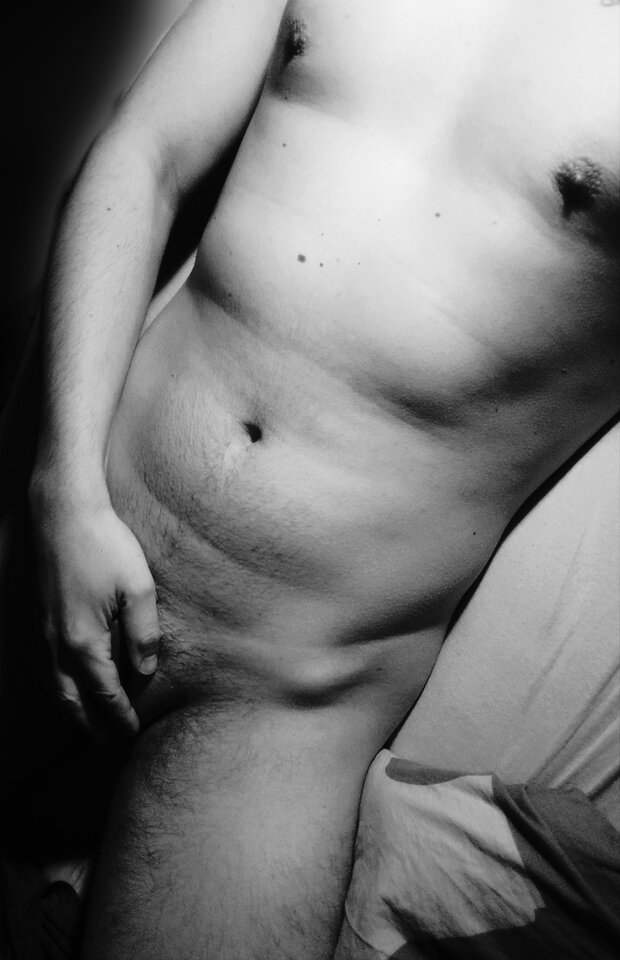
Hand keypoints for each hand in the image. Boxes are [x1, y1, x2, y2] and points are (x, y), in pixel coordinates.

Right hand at [29, 485, 159, 737]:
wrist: (62, 511)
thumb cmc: (105, 545)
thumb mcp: (139, 588)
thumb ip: (144, 634)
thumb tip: (144, 670)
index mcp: (85, 642)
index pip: (104, 694)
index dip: (119, 717)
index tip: (132, 732)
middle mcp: (57, 644)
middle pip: (71, 700)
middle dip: (91, 724)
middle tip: (109, 740)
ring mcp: (42, 631)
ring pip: (53, 686)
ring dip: (71, 709)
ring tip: (87, 722)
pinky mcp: (38, 616)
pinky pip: (45, 665)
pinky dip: (57, 685)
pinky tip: (68, 681)